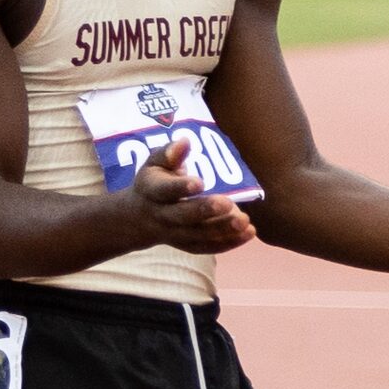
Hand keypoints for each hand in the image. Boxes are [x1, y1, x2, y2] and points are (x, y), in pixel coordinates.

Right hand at [130, 135, 256, 254]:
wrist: (138, 218)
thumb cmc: (153, 183)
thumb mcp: (154, 164)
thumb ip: (169, 153)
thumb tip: (186, 141)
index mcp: (152, 192)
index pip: (165, 190)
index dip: (181, 187)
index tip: (200, 182)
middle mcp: (162, 215)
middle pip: (183, 216)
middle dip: (205, 211)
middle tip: (228, 203)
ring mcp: (175, 233)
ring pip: (198, 235)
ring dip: (223, 229)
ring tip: (245, 221)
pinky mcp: (188, 245)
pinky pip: (208, 247)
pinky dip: (229, 243)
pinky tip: (250, 233)